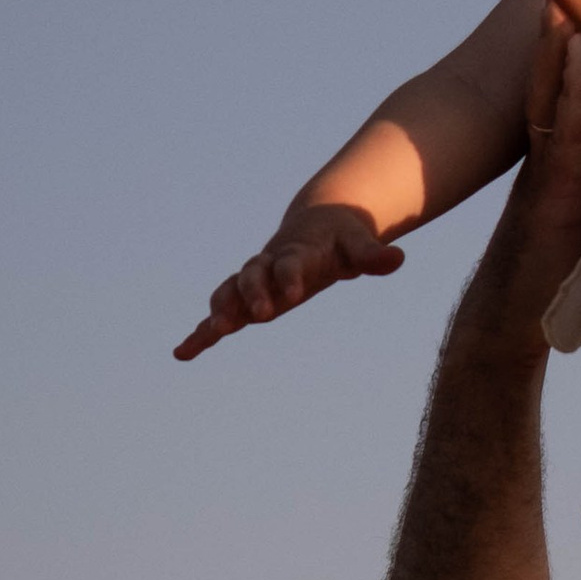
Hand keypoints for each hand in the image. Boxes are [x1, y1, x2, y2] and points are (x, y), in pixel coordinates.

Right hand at [174, 204, 406, 361]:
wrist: (316, 226)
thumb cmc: (340, 238)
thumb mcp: (358, 245)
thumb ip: (372, 254)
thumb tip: (398, 258)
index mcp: (297, 252)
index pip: (290, 263)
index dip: (290, 276)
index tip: (293, 295)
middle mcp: (268, 265)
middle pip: (252, 276)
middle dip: (253, 294)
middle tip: (261, 316)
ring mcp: (254, 281)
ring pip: (229, 293)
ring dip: (220, 311)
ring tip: (212, 333)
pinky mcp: (246, 299)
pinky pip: (219, 314)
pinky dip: (201, 333)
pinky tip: (182, 354)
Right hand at [455, 19, 580, 355]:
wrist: (508, 317)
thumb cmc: (542, 268)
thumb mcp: (569, 207)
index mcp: (551, 152)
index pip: (560, 83)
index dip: (565, 40)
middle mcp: (546, 154)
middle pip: (554, 78)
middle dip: (558, 27)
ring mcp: (548, 175)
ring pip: (556, 100)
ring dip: (562, 51)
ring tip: (566, 0)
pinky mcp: (555, 202)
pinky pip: (566, 144)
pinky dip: (576, 104)